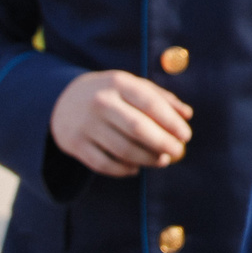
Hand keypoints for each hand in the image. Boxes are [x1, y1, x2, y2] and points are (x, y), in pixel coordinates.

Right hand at [51, 69, 193, 175]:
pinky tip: (136, 168)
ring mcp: (85, 124)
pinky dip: (123, 169)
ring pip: (122, 149)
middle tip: (178, 152)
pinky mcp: (74, 144)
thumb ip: (161, 98)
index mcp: (118, 83)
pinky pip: (103, 164)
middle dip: (162, 143)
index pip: (150, 103)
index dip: (171, 122)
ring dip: (146, 159)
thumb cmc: (111, 93)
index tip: (186, 136)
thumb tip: (187, 115)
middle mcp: (100, 102)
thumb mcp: (133, 86)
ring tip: (162, 161)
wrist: (63, 100)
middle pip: (137, 128)